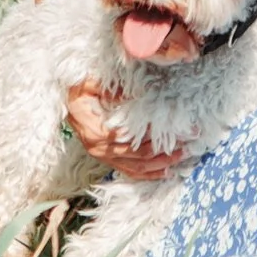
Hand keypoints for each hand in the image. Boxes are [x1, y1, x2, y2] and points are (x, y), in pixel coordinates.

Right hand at [65, 80, 182, 180]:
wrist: (69, 99)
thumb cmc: (80, 89)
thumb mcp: (92, 83)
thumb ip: (115, 89)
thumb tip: (142, 92)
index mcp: (92, 127)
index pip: (127, 136)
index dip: (150, 135)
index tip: (173, 128)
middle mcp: (97, 146)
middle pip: (134, 154)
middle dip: (162, 150)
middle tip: (187, 143)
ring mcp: (102, 155)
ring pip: (134, 165)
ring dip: (159, 163)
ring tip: (181, 156)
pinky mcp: (107, 158)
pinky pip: (128, 170)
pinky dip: (147, 173)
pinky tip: (165, 171)